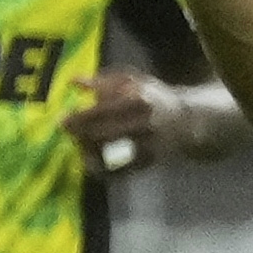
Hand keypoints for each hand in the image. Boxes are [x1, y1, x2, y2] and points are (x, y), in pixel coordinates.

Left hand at [67, 64, 235, 169]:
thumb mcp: (135, 81)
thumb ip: (104, 81)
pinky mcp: (149, 161)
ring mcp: (147, 144)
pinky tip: (92, 164)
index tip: (62, 120)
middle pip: (101, 134)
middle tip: (70, 134)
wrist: (190, 122)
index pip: (100, 111)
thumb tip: (73, 82)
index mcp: (137, 99)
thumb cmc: (155, 98)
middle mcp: (143, 122)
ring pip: (108, 154)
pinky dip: (103, 171)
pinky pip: (120, 171)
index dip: (77, 118)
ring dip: (89, 153)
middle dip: (80, 135)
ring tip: (82, 147)